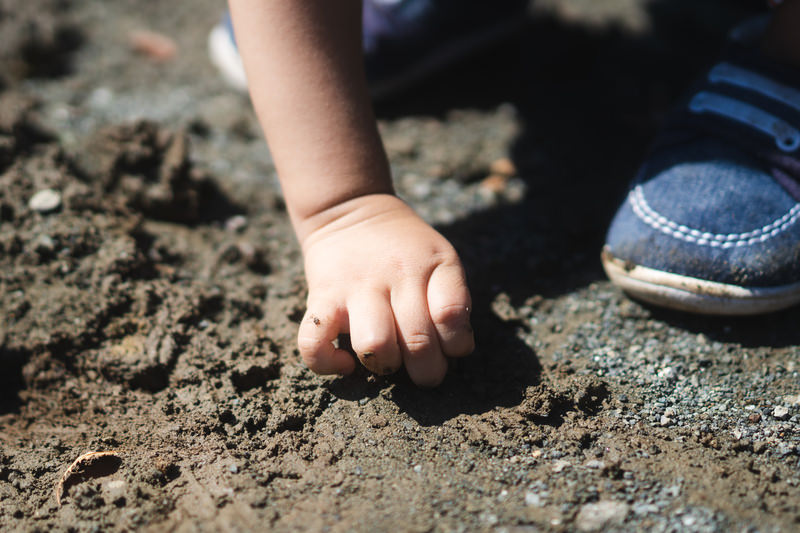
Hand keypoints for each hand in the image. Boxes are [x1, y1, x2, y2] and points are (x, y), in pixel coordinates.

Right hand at [296, 194, 473, 386]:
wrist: (350, 211)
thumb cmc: (405, 250)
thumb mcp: (441, 258)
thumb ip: (454, 300)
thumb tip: (454, 350)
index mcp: (433, 266)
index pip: (452, 315)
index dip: (456, 344)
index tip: (449, 345)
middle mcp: (396, 276)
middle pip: (417, 342)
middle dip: (427, 371)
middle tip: (423, 367)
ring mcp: (355, 288)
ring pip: (374, 345)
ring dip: (386, 365)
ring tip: (387, 360)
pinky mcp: (320, 299)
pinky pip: (314, 343)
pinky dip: (329, 364)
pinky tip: (346, 363)